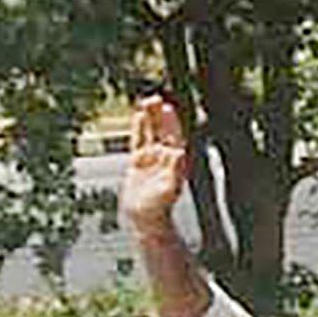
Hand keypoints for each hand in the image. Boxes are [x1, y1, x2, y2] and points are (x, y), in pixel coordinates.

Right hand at [119, 94, 190, 233]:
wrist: (145, 218)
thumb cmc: (159, 208)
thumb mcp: (169, 189)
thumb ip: (175, 171)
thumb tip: (179, 153)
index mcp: (175, 162)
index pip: (174, 137)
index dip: (171, 123)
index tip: (167, 108)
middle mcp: (165, 158)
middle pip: (163, 131)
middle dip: (160, 116)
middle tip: (155, 98)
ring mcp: (151, 158)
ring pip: (150, 133)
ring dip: (149, 118)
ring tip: (146, 101)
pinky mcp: (138, 161)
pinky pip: (139, 140)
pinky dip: (139, 129)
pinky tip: (138, 116)